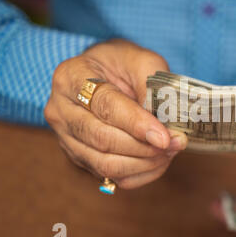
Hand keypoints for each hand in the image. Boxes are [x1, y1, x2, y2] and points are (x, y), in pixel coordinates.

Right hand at [44, 39, 187, 188]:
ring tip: (170, 152)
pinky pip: (109, 176)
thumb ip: (151, 86)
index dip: (137, 124)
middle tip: (175, 143)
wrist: (103, 73)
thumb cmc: (122, 64)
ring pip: (104, 163)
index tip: (165, 137)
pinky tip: (158, 162)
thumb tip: (163, 124)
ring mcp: (65, 137)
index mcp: (70, 77)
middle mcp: (60, 110)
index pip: (105, 105)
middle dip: (144, 147)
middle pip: (102, 139)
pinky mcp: (78, 157)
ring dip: (143, 163)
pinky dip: (138, 174)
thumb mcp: (141, 61)